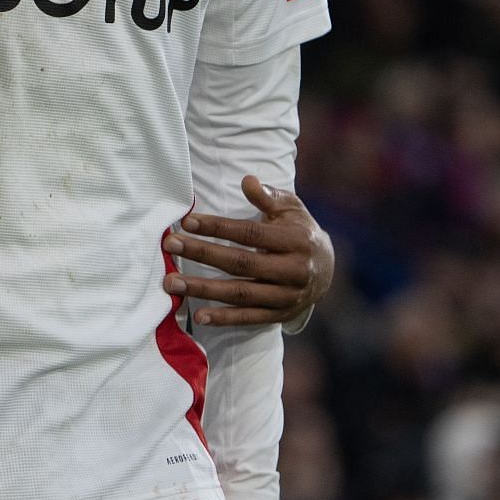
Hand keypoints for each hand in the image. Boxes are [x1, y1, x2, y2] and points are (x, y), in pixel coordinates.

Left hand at [164, 176, 334, 326]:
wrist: (328, 270)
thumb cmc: (300, 231)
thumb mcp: (291, 208)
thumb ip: (268, 197)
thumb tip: (247, 181)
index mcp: (295, 240)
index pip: (250, 234)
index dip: (218, 228)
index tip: (187, 222)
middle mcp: (292, 270)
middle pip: (240, 263)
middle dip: (202, 255)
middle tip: (171, 247)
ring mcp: (286, 295)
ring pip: (240, 294)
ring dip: (204, 290)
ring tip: (172, 284)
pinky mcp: (280, 315)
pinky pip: (249, 318)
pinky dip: (224, 319)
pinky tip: (199, 316)